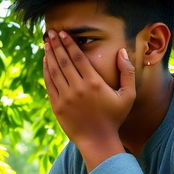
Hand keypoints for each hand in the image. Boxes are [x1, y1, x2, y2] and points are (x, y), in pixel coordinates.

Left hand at [43, 30, 134, 168]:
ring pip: (54, 71)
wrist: (98, 141)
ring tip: (46, 43)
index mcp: (94, 83)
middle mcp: (78, 88)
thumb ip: (127, 72)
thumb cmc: (115, 117)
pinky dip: (46, 71)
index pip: (78, 57)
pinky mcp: (57, 106)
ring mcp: (66, 98)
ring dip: (49, 55)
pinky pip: (49, 84)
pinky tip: (45, 61)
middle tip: (50, 32)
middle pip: (64, 61)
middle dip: (56, 44)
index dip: (69, 43)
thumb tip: (122, 51)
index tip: (63, 33)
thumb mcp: (128, 95)